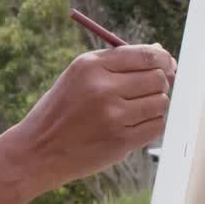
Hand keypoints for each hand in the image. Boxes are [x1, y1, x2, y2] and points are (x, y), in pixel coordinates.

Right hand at [14, 44, 176, 189]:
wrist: (38, 149)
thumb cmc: (61, 110)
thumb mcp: (78, 77)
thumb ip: (116, 64)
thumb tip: (162, 54)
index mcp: (90, 66)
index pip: (145, 55)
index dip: (163, 60)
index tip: (167, 66)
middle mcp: (102, 87)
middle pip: (158, 78)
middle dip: (158, 84)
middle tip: (144, 93)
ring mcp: (113, 115)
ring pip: (161, 103)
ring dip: (154, 107)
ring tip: (132, 112)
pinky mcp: (120, 140)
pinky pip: (156, 126)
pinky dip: (150, 126)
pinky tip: (130, 126)